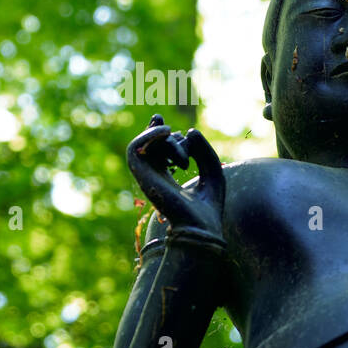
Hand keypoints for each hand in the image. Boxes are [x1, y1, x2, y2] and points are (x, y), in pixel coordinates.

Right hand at [126, 114, 224, 238]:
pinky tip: (166, 131)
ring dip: (161, 135)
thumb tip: (189, 131)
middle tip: (188, 146)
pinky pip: (135, 148)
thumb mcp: (212, 172)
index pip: (155, 151)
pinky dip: (149, 134)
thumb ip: (202, 150)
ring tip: (176, 136)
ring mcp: (147, 176)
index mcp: (167, 178)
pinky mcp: (142, 176)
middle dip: (168, 136)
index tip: (162, 120)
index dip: (156, 132)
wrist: (200, 227)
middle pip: (153, 145)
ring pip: (144, 144)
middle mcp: (154, 177)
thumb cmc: (208, 207)